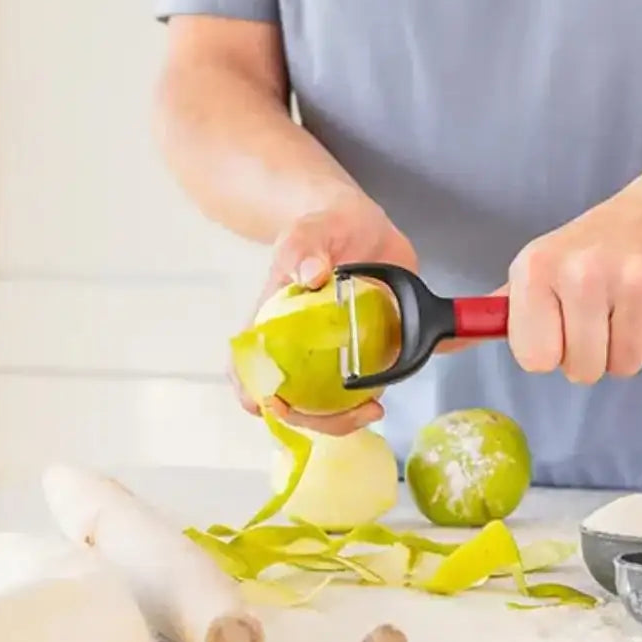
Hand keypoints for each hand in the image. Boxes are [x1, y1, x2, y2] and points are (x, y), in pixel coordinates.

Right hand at [230, 192, 417, 433]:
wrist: (359, 224)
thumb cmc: (323, 228)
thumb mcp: (308, 230)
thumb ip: (304, 246)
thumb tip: (310, 275)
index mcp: (274, 324)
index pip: (249, 369)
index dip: (256, 395)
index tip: (275, 405)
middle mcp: (300, 347)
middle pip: (293, 400)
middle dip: (318, 418)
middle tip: (354, 410)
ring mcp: (333, 354)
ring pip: (329, 404)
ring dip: (347, 417)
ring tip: (374, 409)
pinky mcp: (365, 352)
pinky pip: (368, 385)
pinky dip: (378, 395)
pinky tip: (392, 392)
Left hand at [506, 184, 641, 383]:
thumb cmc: (590, 248)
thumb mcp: (536, 268)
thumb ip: (498, 312)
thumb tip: (450, 346)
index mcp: (538, 268)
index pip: (534, 359)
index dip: (549, 350)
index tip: (559, 326)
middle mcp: (584, 272)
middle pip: (582, 371)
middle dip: (591, 354)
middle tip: (599, 316)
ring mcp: (636, 282)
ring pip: (625, 367)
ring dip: (627, 349)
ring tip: (627, 308)